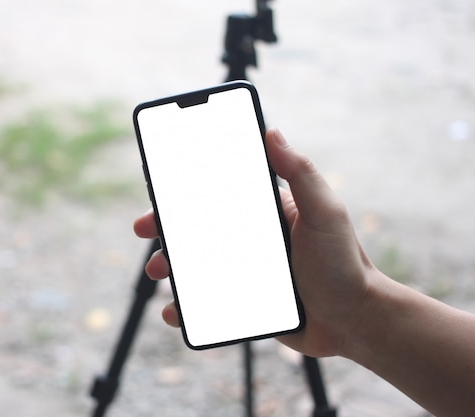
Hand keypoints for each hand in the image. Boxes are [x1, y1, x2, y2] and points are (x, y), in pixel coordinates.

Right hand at [133, 128, 380, 357]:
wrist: (356, 321)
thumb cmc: (344, 263)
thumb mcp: (325, 212)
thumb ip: (300, 174)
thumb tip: (272, 132)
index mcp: (264, 213)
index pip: (218, 196)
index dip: (186, 192)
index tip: (160, 190)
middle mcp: (250, 240)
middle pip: (198, 230)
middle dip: (166, 228)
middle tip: (145, 229)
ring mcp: (244, 272)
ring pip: (195, 266)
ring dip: (169, 266)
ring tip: (158, 272)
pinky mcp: (243, 302)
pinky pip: (206, 302)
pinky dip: (185, 308)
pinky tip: (174, 311)